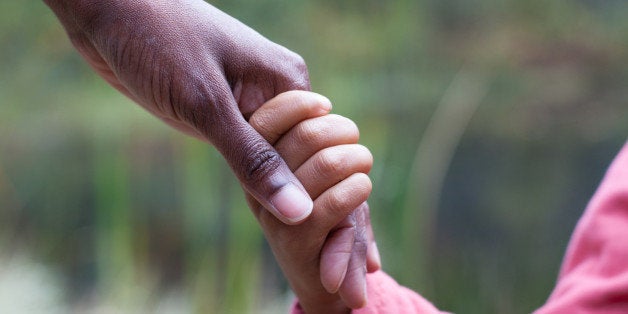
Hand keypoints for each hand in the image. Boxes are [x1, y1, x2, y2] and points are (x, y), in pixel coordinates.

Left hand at [44, 0, 312, 223]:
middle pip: (296, 155)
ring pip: (267, 158)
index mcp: (289, 80)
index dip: (302, 183)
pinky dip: (241, 173)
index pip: (316, 148)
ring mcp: (248, 104)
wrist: (106, 11)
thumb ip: (252, 159)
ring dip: (259, 181)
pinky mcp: (222, 114)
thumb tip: (299, 210)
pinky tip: (240, 190)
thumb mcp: (206, 104)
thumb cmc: (159, 40)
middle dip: (280, 184)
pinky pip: (243, 152)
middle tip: (264, 214)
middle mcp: (275, 92)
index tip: (286, 212)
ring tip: (256, 207)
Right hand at [247, 91, 380, 312]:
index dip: (299, 104)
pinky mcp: (297, 240)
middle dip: (341, 129)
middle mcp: (257, 190)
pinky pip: (338, 200)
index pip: (266, 120)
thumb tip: (320, 104)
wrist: (325, 278)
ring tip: (362, 162)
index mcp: (255, 167)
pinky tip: (361, 186)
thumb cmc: (327, 215)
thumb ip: (316, 142)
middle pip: (306, 136)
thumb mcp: (321, 178)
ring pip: (327, 164)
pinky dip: (359, 187)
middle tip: (353, 139)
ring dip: (358, 158)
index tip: (325, 106)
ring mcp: (276, 215)